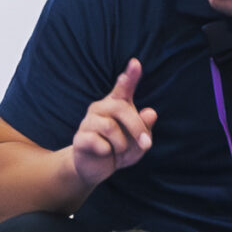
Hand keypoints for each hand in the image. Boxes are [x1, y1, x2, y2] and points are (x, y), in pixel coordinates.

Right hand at [69, 59, 157, 189]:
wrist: (96, 168)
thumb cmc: (119, 149)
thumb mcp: (138, 142)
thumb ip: (145, 128)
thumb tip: (151, 113)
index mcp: (116, 105)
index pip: (123, 88)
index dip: (130, 76)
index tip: (136, 63)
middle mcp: (101, 108)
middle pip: (121, 108)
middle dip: (137, 127)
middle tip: (146, 144)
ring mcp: (88, 122)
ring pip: (110, 127)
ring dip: (122, 145)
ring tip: (119, 151)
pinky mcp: (80, 138)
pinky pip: (98, 142)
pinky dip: (107, 152)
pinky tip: (104, 153)